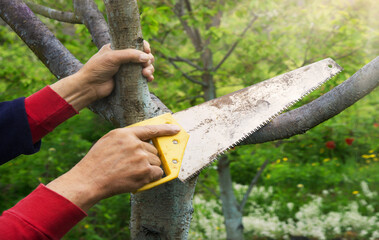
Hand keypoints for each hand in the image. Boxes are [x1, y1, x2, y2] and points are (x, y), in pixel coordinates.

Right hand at [46, 124, 179, 211]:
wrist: (90, 180)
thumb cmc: (97, 162)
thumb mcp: (109, 141)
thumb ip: (126, 138)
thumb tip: (143, 141)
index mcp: (126, 134)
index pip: (151, 129)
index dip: (165, 129)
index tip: (175, 129)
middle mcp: (135, 144)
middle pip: (154, 150)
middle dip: (148, 157)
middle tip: (134, 165)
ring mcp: (141, 158)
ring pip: (156, 161)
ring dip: (149, 167)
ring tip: (132, 172)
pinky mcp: (144, 172)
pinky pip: (158, 173)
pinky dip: (152, 176)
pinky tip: (140, 178)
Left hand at [76, 40, 154, 98]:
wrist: (89, 87)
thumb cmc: (97, 69)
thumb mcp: (113, 57)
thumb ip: (130, 55)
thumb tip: (147, 57)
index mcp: (117, 47)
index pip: (134, 43)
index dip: (144, 46)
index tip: (147, 51)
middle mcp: (123, 57)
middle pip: (142, 55)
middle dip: (148, 59)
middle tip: (146, 65)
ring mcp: (126, 69)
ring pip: (144, 66)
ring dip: (149, 69)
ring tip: (146, 74)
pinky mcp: (129, 80)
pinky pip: (142, 77)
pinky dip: (148, 77)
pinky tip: (149, 79)